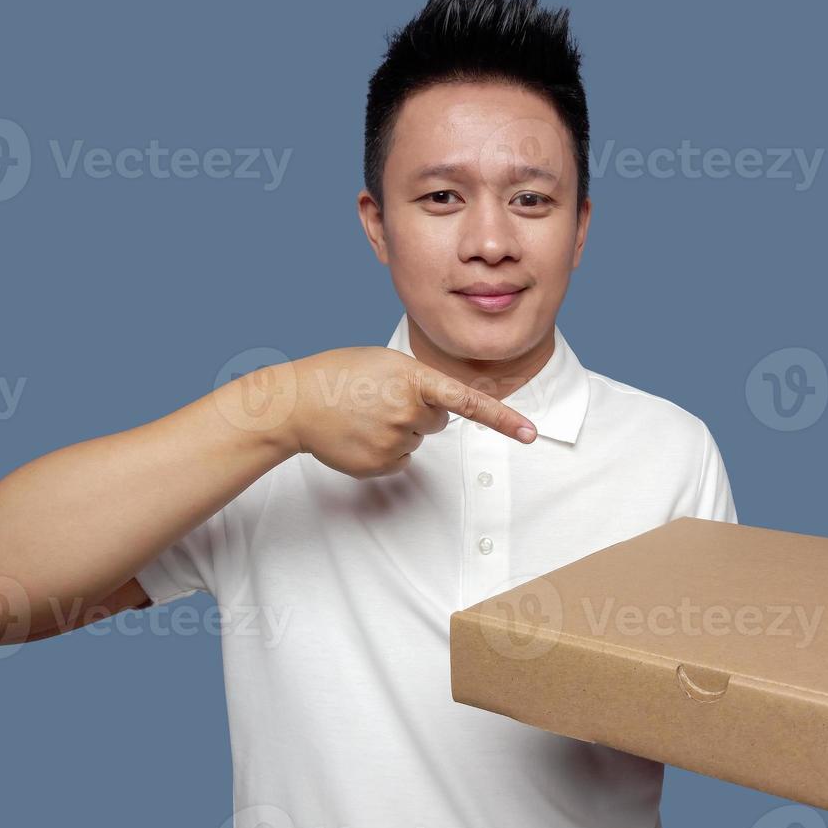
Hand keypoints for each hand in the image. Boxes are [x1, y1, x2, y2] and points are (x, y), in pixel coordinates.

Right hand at [285, 346, 536, 477]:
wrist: (296, 403)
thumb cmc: (341, 375)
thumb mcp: (386, 363)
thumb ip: (420, 381)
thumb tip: (440, 411)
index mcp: (413, 379)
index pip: (467, 401)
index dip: (502, 419)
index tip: (531, 434)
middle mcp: (408, 412)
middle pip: (439, 421)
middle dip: (420, 411)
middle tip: (382, 399)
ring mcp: (394, 441)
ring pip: (418, 440)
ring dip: (400, 429)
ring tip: (365, 414)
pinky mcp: (380, 465)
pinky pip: (401, 459)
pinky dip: (385, 449)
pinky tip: (360, 433)